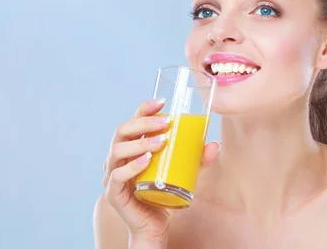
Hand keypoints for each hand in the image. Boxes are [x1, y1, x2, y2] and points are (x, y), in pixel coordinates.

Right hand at [102, 99, 219, 242]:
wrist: (154, 225)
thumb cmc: (164, 194)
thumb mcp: (184, 173)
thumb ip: (197, 160)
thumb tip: (214, 145)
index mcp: (131, 147)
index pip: (133, 121)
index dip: (144, 109)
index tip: (162, 101)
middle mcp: (118, 157)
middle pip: (122, 131)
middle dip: (144, 123)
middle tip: (166, 123)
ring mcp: (112, 174)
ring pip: (118, 150)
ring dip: (140, 142)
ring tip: (161, 142)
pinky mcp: (113, 193)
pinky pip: (118, 176)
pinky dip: (131, 166)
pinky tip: (146, 161)